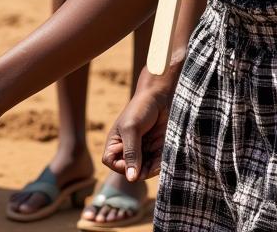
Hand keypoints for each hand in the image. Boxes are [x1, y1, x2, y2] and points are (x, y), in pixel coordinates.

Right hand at [102, 67, 176, 181]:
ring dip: (153, 169)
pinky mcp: (155, 151)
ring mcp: (142, 150)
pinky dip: (161, 165)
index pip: (111, 162)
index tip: (133, 161)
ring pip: (144, 170)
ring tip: (160, 159)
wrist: (160, 98)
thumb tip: (130, 179)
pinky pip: (156, 165)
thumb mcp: (132, 129)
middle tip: (152, 162)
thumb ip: (131, 153)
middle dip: (140, 170)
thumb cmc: (140, 109)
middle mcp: (127, 148)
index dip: (120, 166)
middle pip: (130, 170)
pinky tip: (165, 159)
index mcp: (115, 141)